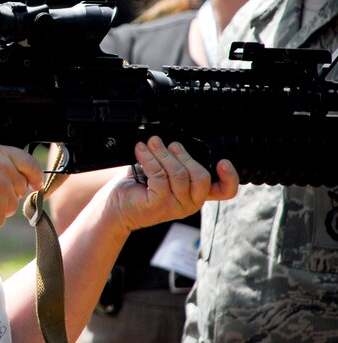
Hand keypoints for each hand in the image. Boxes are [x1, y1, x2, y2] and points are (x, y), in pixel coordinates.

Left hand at [104, 136, 237, 232]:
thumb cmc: (140, 186)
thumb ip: (177, 161)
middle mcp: (190, 203)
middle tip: (168, 145)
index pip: (225, 191)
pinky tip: (141, 150)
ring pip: (179, 174)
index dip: (230, 177)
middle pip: (200, 176)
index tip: (223, 162)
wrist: (117, 205)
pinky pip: (159, 176)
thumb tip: (177, 140)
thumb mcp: (163, 171)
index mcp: (196, 193)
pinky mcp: (159, 205)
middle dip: (184, 155)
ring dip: (163, 153)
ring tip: (152, 143)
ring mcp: (175, 207)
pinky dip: (149, 158)